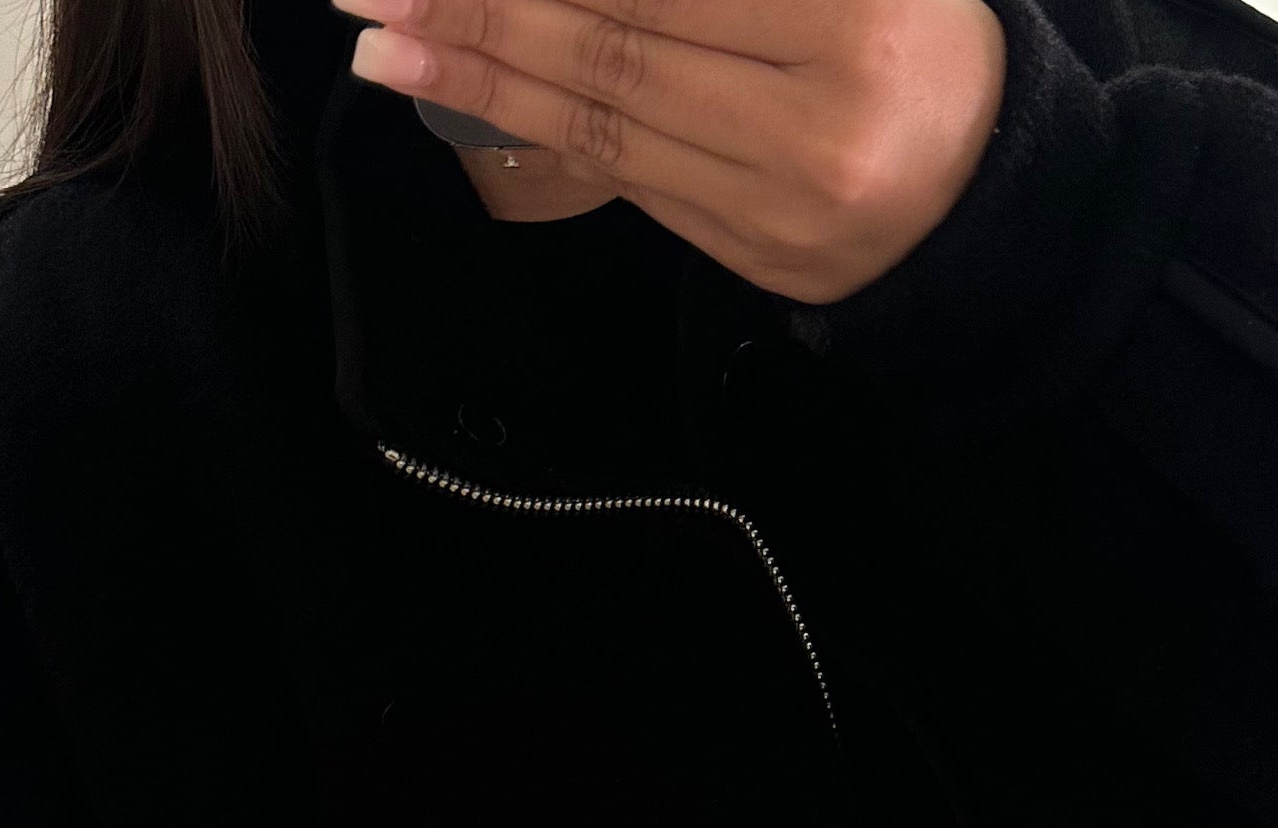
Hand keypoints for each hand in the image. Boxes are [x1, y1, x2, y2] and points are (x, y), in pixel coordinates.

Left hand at [337, 0, 1006, 300]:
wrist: (989, 198)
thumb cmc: (911, 43)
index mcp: (863, 9)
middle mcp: (828, 112)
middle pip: (620, 38)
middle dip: (484, 4)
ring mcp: (790, 201)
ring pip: (607, 116)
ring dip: (478, 70)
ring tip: (380, 34)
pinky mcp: (758, 260)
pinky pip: (626, 176)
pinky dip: (531, 124)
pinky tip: (461, 89)